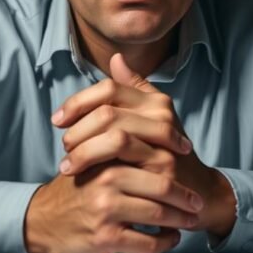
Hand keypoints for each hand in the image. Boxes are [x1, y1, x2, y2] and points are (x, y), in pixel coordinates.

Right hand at [24, 161, 203, 252]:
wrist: (43, 220)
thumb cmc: (76, 189)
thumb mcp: (93, 159)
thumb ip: (121, 146)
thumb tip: (163, 135)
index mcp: (106, 156)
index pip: (153, 153)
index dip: (177, 161)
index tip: (190, 173)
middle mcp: (107, 180)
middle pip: (161, 186)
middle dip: (184, 197)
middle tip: (196, 202)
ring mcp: (106, 209)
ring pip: (157, 214)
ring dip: (179, 220)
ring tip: (188, 220)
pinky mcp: (105, 237)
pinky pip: (147, 243)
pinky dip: (164, 243)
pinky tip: (169, 238)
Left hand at [53, 54, 237, 237]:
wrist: (194, 193)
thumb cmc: (163, 155)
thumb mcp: (149, 119)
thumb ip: (131, 90)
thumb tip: (116, 58)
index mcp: (155, 101)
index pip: (108, 88)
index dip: (78, 102)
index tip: (58, 120)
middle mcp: (162, 116)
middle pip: (107, 111)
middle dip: (77, 129)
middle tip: (64, 146)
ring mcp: (164, 141)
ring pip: (113, 135)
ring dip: (83, 150)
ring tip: (68, 164)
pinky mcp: (162, 168)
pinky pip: (122, 162)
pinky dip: (96, 168)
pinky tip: (83, 177)